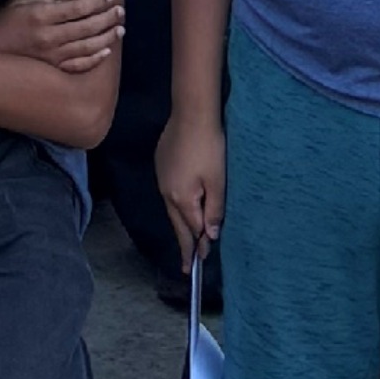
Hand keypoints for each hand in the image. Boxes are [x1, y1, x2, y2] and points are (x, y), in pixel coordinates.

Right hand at [0, 0, 121, 81]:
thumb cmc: (4, 22)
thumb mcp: (20, 0)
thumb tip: (67, 3)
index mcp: (41, 16)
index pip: (77, 8)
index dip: (96, 2)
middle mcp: (49, 37)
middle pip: (87, 27)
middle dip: (107, 18)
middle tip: (120, 12)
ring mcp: (51, 56)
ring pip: (87, 47)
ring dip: (107, 37)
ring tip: (119, 29)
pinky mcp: (51, 69)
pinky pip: (78, 66)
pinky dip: (95, 59)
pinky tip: (106, 51)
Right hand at [157, 110, 223, 258]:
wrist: (191, 114)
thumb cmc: (209, 148)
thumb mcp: (217, 181)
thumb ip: (214, 210)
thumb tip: (209, 235)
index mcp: (181, 199)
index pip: (190, 230)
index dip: (195, 247)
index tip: (197, 263)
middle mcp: (166, 192)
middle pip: (177, 223)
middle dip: (183, 243)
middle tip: (186, 264)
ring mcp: (161, 178)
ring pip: (172, 208)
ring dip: (181, 223)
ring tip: (187, 237)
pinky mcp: (162, 165)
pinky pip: (170, 193)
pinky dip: (178, 205)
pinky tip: (182, 206)